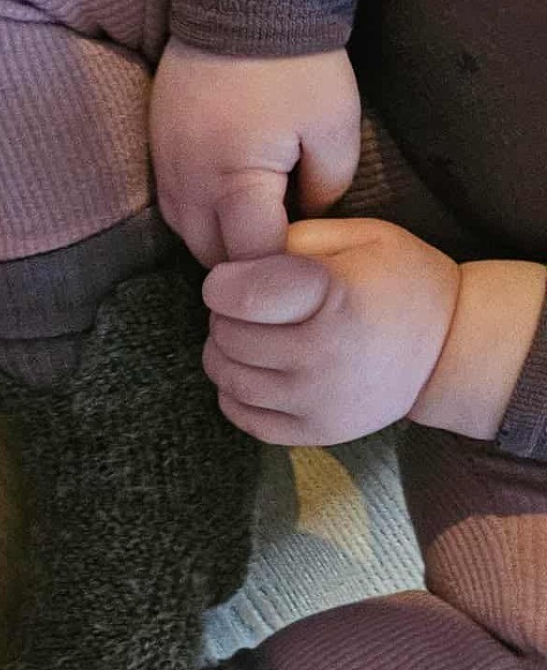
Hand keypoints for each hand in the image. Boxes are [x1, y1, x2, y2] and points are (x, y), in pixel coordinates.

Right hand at [150, 39, 361, 265]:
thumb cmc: (297, 64)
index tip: (305, 269)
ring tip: (257, 228)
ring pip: (189, 238)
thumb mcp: (337, 125)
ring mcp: (167, 172)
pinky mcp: (158, 155)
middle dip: (249, 266)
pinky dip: (203, 217)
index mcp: (235, 185)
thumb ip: (327, 189)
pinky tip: (229, 203)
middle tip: (284, 253)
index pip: (254, 259)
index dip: (282, 271)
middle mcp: (189, 189)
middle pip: (214, 260)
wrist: (243, 0)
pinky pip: (177, 208)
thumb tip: (305, 220)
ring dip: (221, 242)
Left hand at [201, 218, 459, 446]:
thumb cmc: (401, 282)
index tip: (228, 281)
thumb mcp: (364, 237)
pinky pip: (243, 416)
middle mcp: (324, 354)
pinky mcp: (315, 432)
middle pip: (229, 337)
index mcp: (336, 297)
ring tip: (246, 337)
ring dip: (223, 354)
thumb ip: (298, 238)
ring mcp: (317, 400)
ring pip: (229, 379)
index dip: (222, 285)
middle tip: (245, 308)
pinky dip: (233, 393)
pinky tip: (254, 371)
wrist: (448, 349)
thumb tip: (239, 260)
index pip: (243, 296)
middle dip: (223, 317)